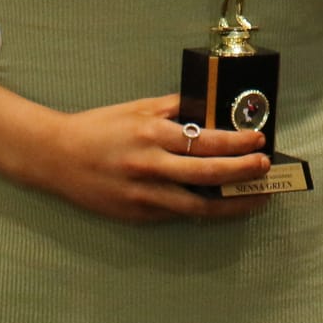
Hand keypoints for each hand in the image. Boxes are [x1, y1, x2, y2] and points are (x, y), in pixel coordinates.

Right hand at [18, 93, 274, 222]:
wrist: (56, 157)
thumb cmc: (98, 129)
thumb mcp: (138, 108)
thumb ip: (175, 108)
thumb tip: (210, 107)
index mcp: (152, 135)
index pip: (206, 140)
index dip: (237, 143)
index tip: (259, 140)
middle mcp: (150, 167)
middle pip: (208, 174)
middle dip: (243, 172)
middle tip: (265, 168)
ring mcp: (144, 195)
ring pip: (198, 206)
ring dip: (232, 203)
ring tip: (256, 198)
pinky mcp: (137, 215)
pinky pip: (177, 215)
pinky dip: (203, 211)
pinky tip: (221, 206)